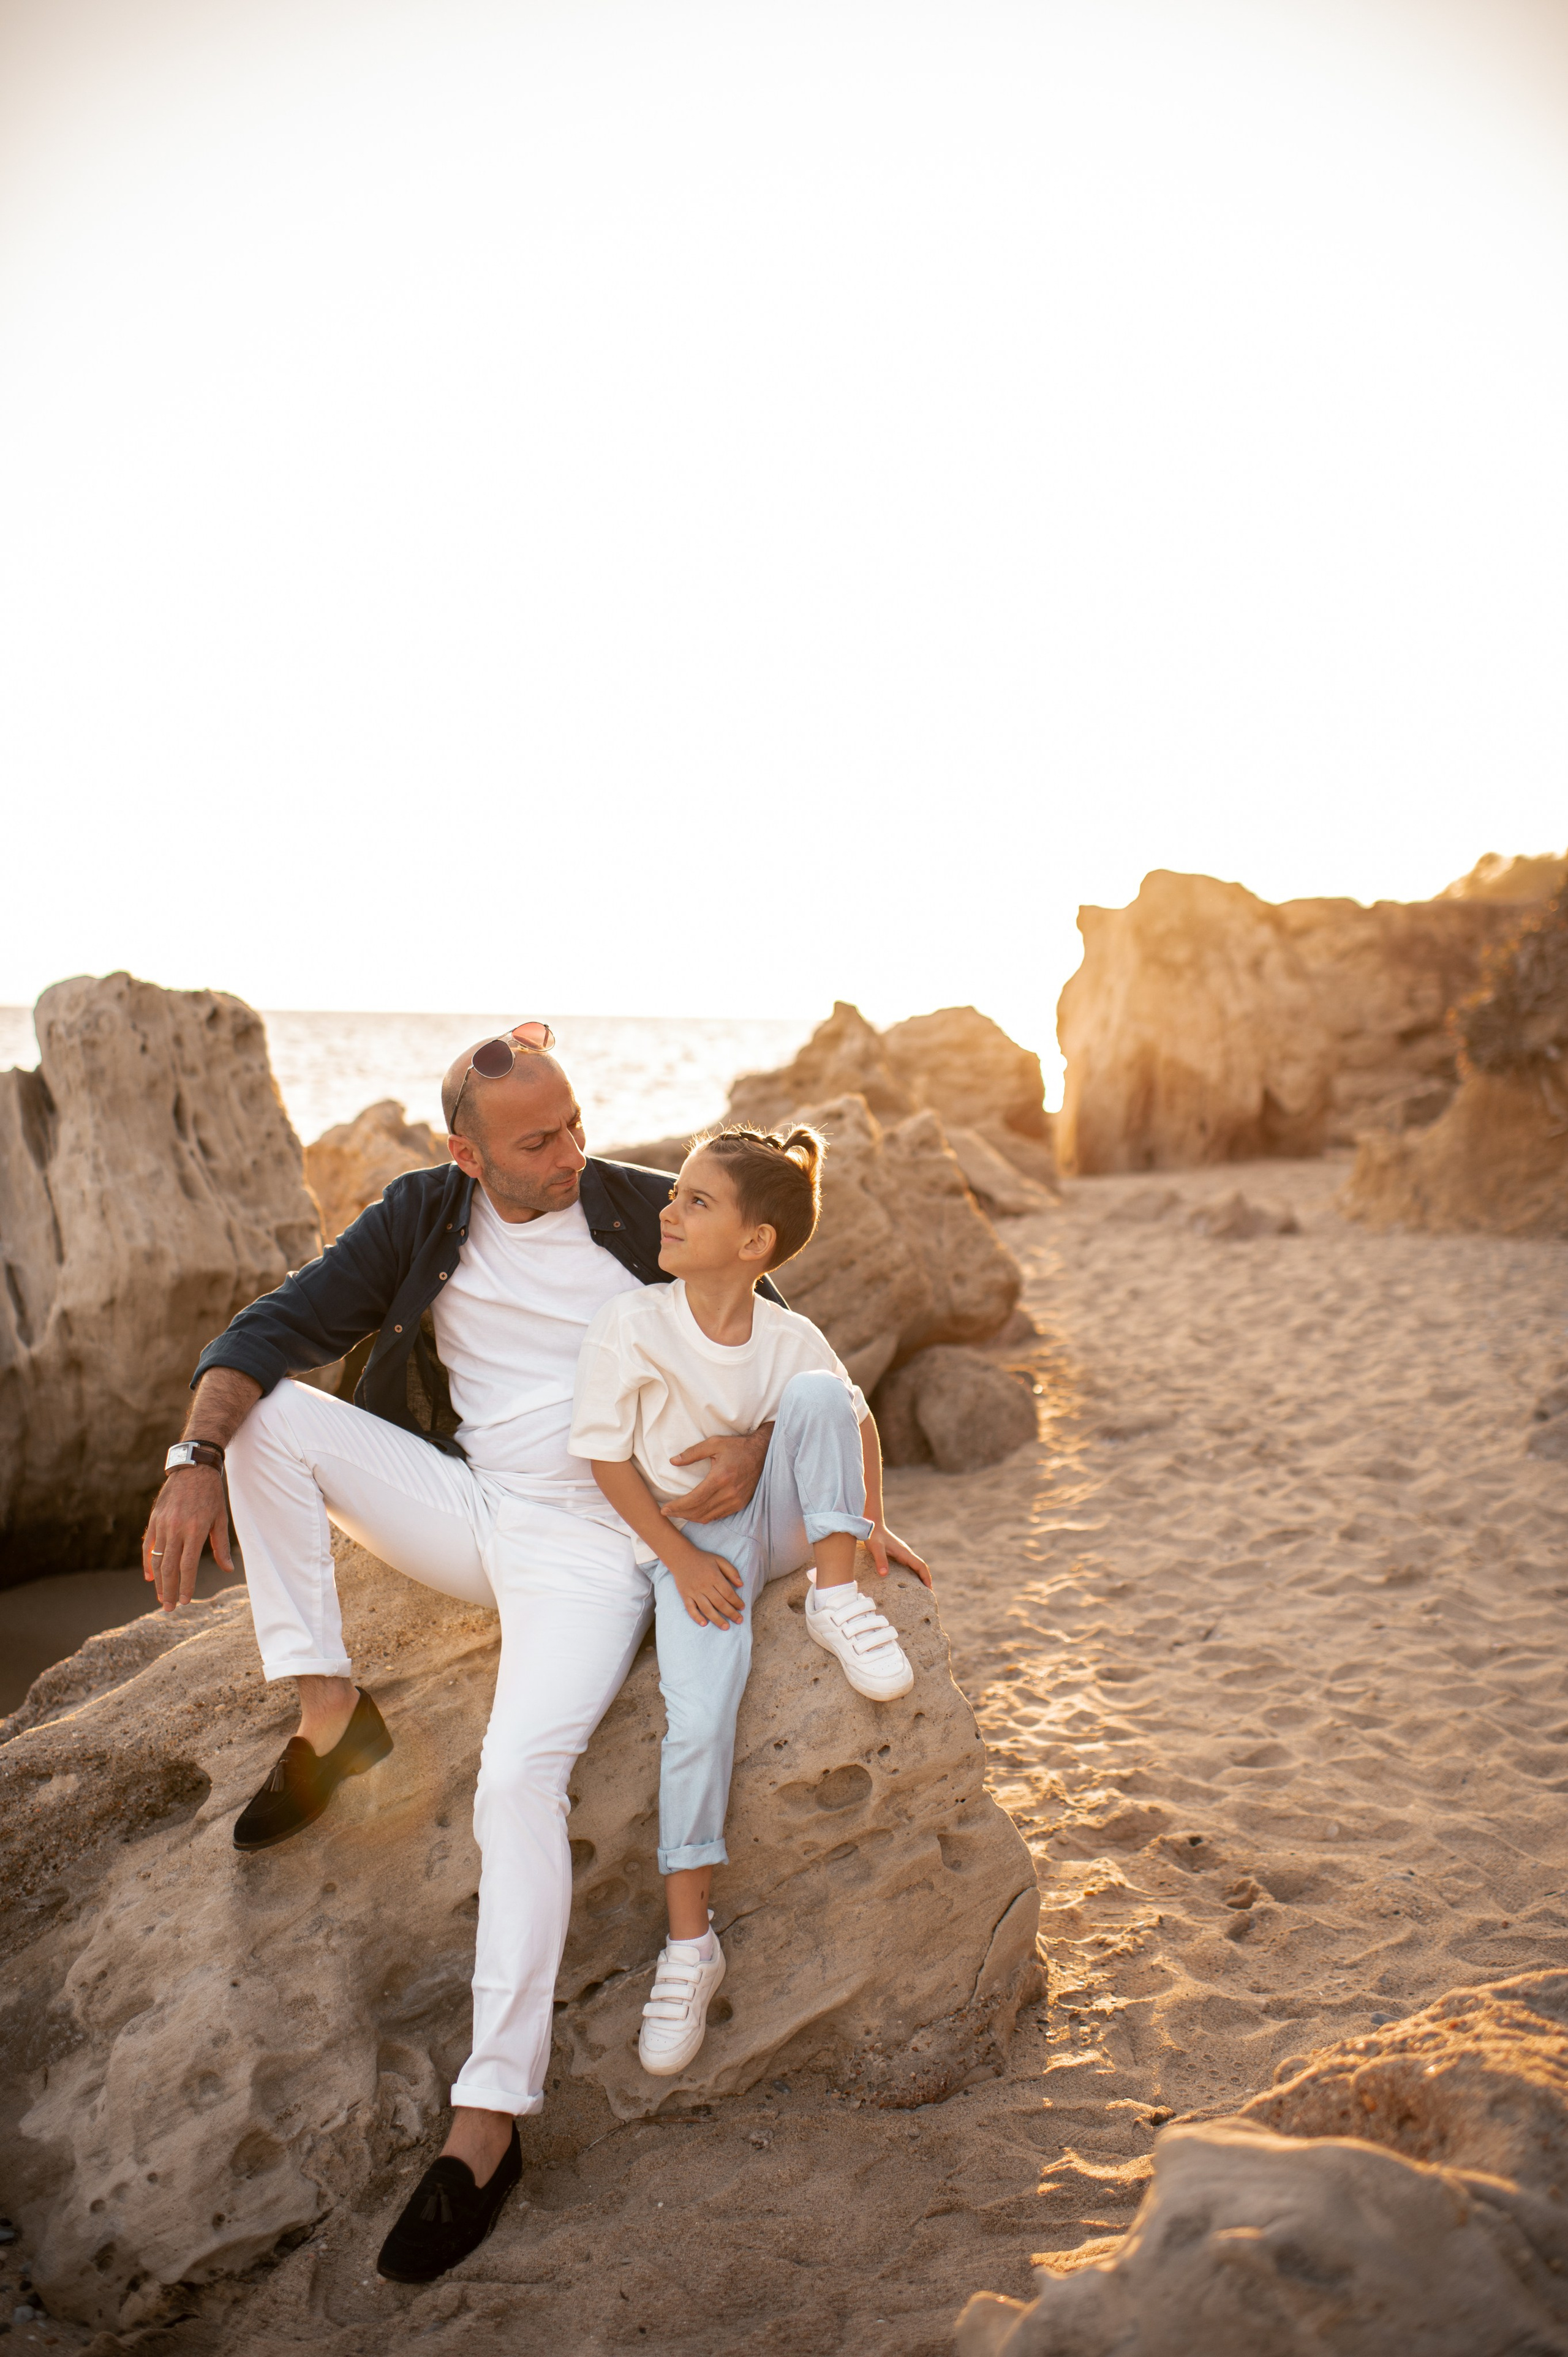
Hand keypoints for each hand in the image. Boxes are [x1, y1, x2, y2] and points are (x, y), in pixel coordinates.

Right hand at [142, 1467, 233, 1610]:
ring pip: (156, 1559)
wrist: (194, 1467)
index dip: (186, 1586)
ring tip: (161, 1598)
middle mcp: (176, 1528)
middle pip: (169, 1567)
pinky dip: (147, 1562)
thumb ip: (221, 1546)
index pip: (187, 1566)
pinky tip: (149, 1577)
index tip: (186, 1601)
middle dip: (169, 1590)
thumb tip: (228, 1570)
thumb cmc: (211, 1494)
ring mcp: (163, 1524)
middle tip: (169, 1608)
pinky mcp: (154, 1519)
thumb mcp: (220, 1518)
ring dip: (158, 1581)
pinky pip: (148, 1545)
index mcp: (195, 1530)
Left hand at [660, 1426, 771, 1524]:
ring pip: (708, 1517)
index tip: (665, 1509)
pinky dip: (704, 1516)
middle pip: (699, 1511)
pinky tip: (695, 1512)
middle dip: (680, 1514)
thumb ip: (692, 1453)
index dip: (678, 1507)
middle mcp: (729, 1493)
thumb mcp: (714, 1443)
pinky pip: (718, 1516)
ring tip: (679, 1513)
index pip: (694, 1499)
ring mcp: (736, 1501)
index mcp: (720, 1478)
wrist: (762, 1453)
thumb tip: (673, 1461)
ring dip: (691, 1517)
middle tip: (667, 1512)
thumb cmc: (737, 1447)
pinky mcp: (741, 1504)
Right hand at [672, 1546, 744, 1628]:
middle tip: (739, 1621)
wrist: (681, 1557)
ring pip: (707, 1609)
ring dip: (717, 1619)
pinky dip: (696, 1617)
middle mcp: (704, 1586)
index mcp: (714, 1576)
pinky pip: (690, 1608)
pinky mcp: (685, 1595)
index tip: (742, 1608)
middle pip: (719, 1603)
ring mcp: (694, 1592)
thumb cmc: (703, 1559)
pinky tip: (704, 1624)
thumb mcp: (719, 1560)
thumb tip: (741, 1585)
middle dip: (731, 1613)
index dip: (736, 1601)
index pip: (728, 1593)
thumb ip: (732, 1571)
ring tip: (726, 1627)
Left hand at [866, 1522, 930, 1587]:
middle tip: (928, 1594)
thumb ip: (880, 1560)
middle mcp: (906, 1553)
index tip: (929, 1589)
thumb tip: (884, 1574)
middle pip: (921, 1567)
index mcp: (904, 1552)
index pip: (920, 1565)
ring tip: (921, 1591)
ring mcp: (903, 1553)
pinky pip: (909, 1565)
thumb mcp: (875, 1548)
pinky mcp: (898, 1554)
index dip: (926, 1577)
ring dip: (921, 1577)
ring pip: (916, 1566)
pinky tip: (909, 1582)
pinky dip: (913, 1574)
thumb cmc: (873, 1535)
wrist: (872, 1525)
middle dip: (926, 1579)